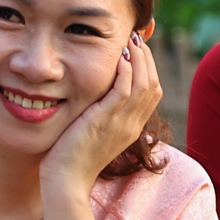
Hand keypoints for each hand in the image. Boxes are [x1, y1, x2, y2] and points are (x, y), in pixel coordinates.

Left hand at [40, 32, 161, 195]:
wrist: (66, 181)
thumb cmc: (72, 158)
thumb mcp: (93, 132)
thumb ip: (100, 113)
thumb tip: (97, 95)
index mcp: (132, 128)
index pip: (152, 93)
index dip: (149, 68)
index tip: (137, 50)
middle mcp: (132, 125)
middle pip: (154, 85)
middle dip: (147, 59)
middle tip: (136, 38)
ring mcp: (121, 124)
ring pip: (144, 85)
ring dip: (139, 59)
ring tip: (130, 41)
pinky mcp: (105, 121)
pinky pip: (124, 91)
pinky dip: (126, 71)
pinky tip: (120, 57)